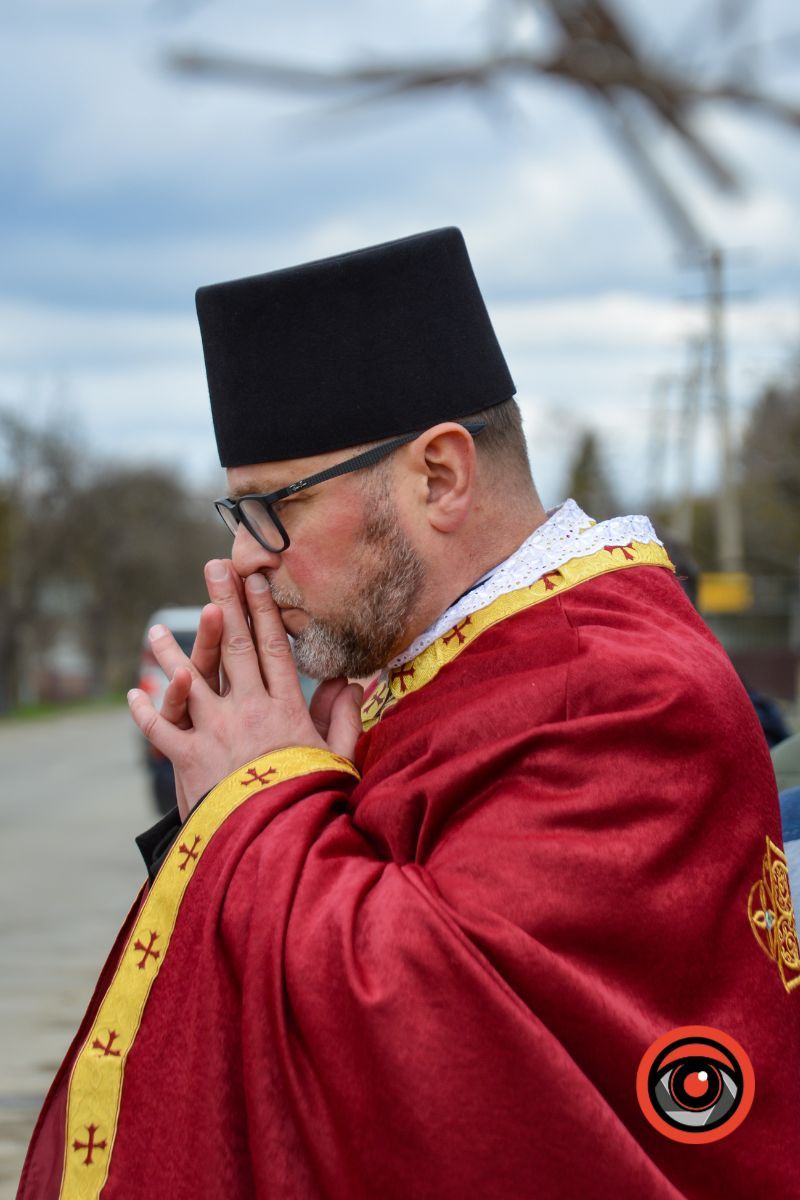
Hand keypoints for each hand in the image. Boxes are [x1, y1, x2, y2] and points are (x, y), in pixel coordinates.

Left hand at [128, 560, 362, 818]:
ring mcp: (215, 731)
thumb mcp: (336, 758)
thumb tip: (353, 682)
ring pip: (189, 680)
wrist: (274, 842)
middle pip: (233, 646)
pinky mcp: (188, 757)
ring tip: (154, 631)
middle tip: (213, 568)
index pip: (274, 649)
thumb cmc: (310, 799)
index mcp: (286, 708)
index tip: (257, 581)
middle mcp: (249, 709)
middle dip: (223, 603)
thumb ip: (343, 718)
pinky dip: (146, 710)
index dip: (265, 613)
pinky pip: (161, 728)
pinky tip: (133, 693)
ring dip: (170, 653)